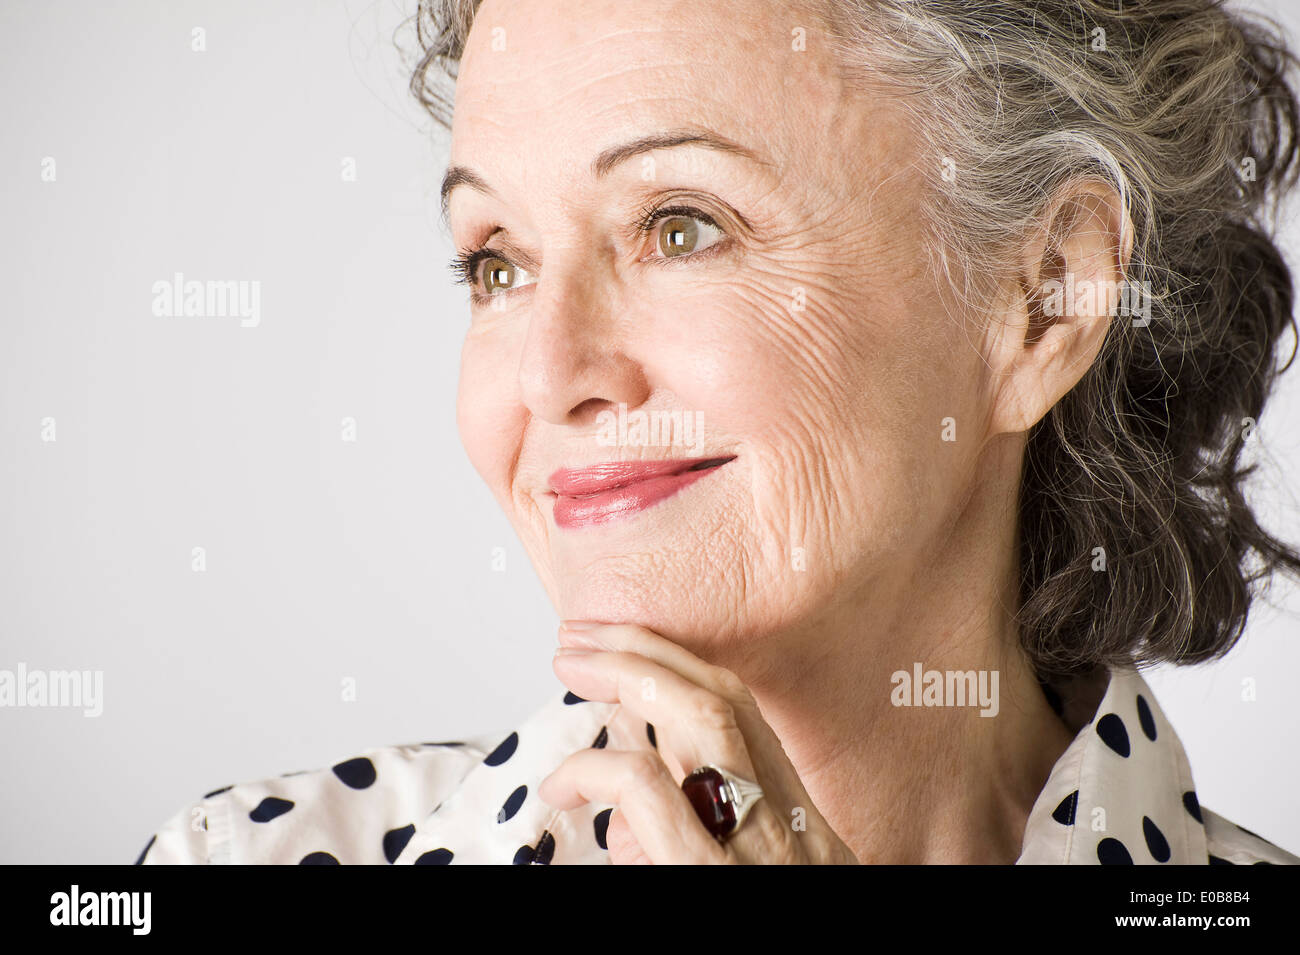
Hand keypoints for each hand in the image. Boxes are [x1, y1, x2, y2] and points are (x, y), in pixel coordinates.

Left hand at [537, 621, 859, 863]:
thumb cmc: (772, 931)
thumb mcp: (750, 878)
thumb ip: (690, 842)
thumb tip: (624, 823)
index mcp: (800, 824)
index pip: (743, 711)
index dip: (677, 664)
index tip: (622, 644)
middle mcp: (792, 827)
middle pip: (726, 697)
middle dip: (648, 650)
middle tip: (579, 637)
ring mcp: (761, 850)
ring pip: (708, 720)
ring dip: (631, 675)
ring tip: (571, 666)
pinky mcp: (712, 879)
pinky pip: (654, 792)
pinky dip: (601, 769)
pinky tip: (565, 782)